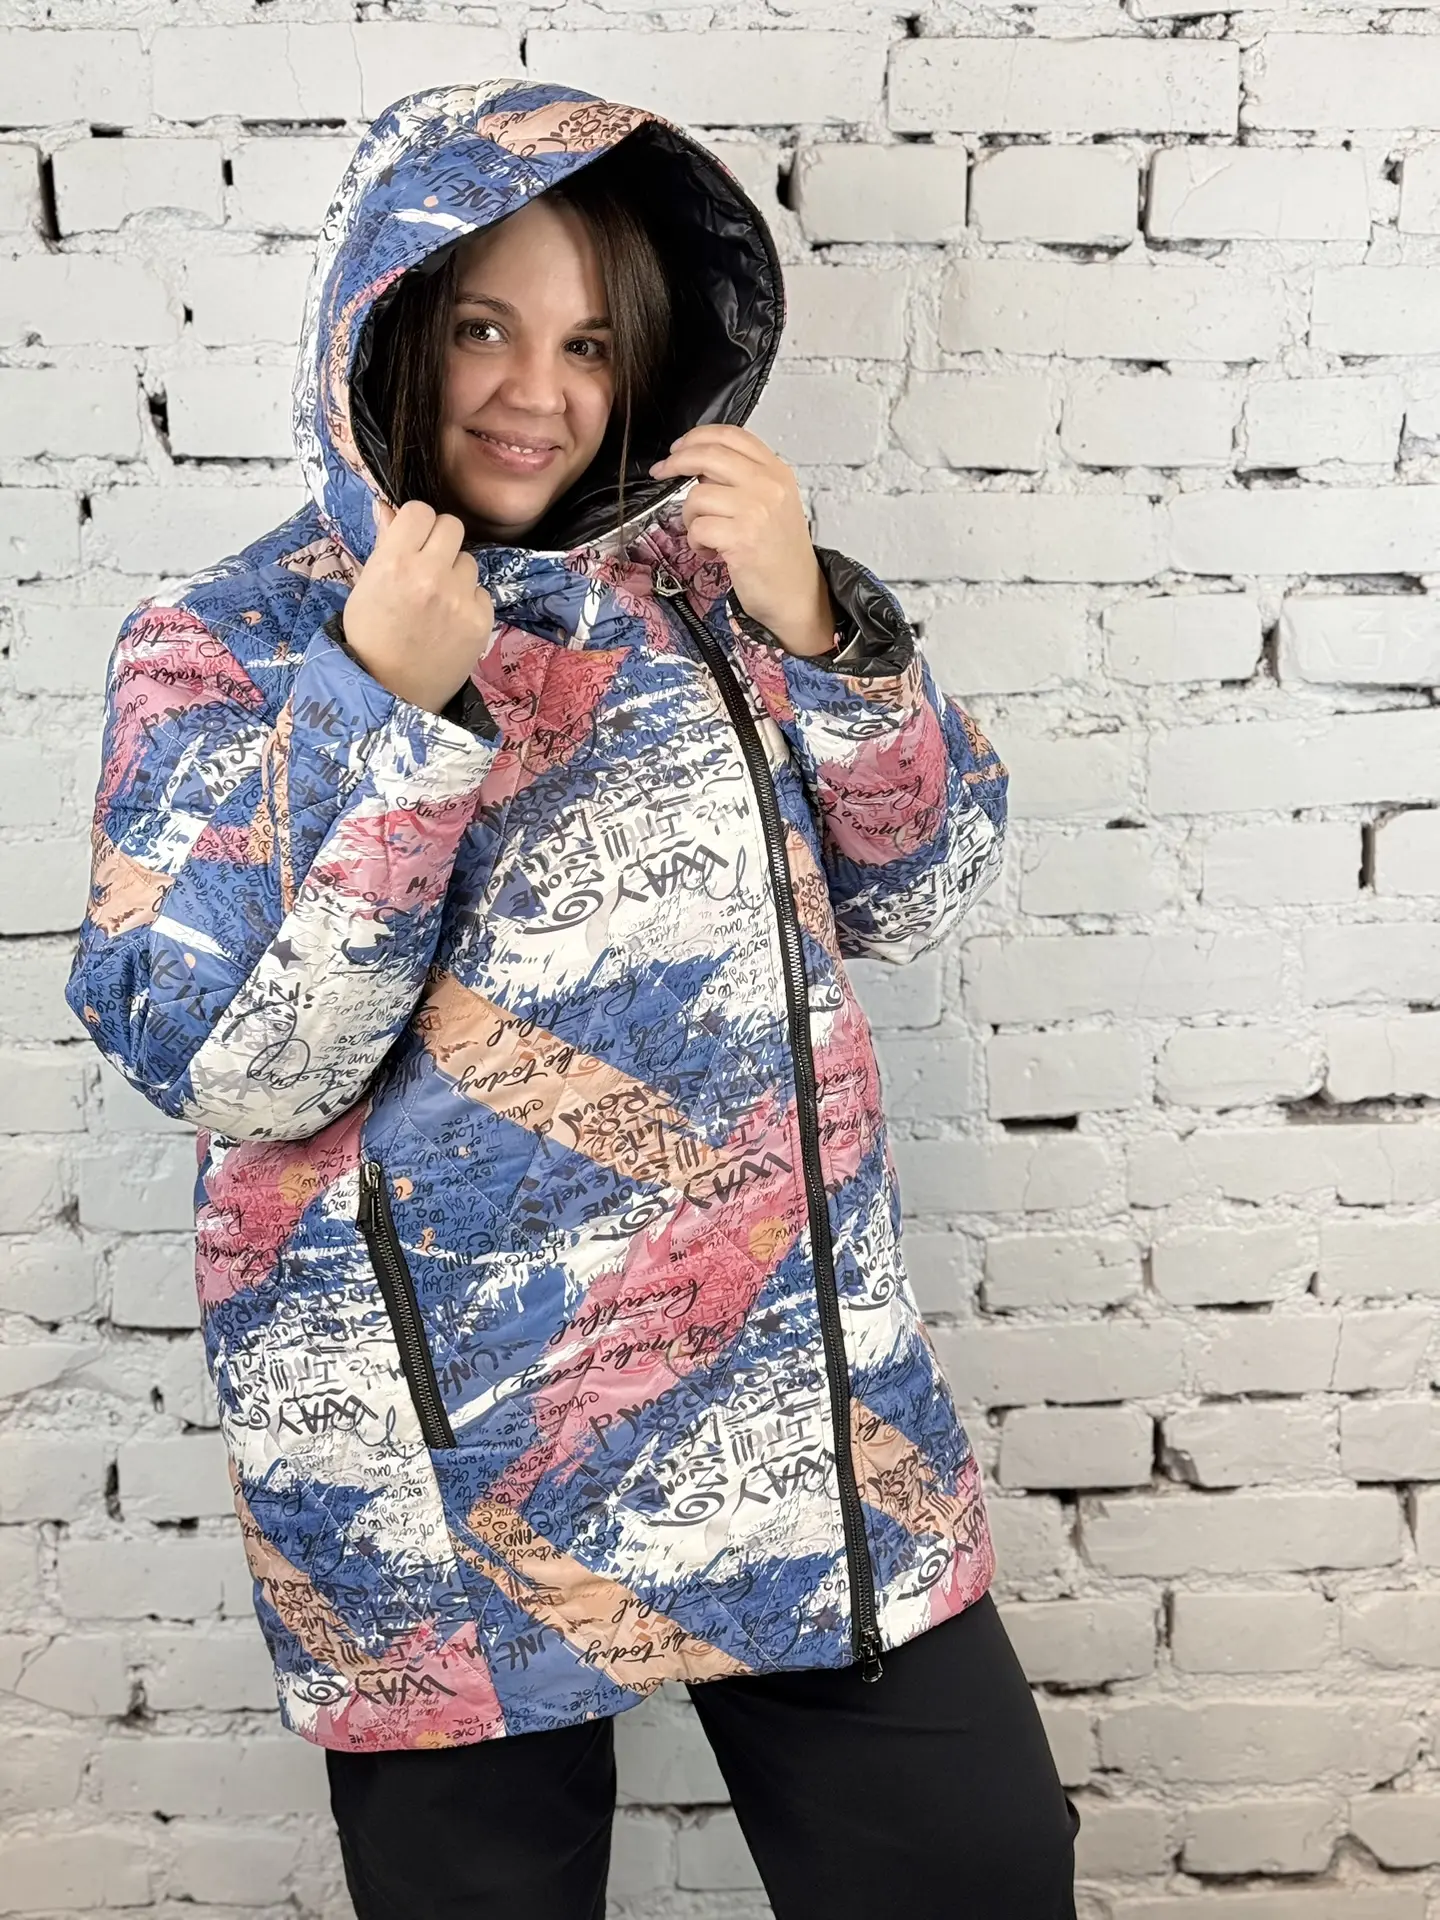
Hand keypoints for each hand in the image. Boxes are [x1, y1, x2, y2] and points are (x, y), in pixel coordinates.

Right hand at [341, 499, 494, 713]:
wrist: (392, 692)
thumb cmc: (370, 639)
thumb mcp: (365, 587)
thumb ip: (385, 545)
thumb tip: (387, 506)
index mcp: (395, 561)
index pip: (420, 510)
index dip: (416, 524)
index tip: (412, 539)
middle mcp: (431, 574)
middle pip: (451, 526)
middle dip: (439, 541)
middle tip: (428, 566)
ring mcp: (459, 598)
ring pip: (468, 561)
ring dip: (455, 574)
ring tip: (437, 601)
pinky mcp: (481, 620)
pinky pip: (481, 592)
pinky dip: (468, 602)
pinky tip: (450, 621)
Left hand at [649, 426, 837, 658]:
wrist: (799, 594)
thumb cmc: (782, 555)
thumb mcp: (773, 503)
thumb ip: (743, 480)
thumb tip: (700, 468)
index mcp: (776, 473)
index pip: (731, 435)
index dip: (697, 436)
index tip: (679, 447)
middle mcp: (768, 486)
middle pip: (708, 455)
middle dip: (676, 462)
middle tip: (663, 471)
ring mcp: (755, 511)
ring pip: (697, 496)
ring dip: (690, 517)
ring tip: (705, 533)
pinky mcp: (741, 539)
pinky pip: (697, 528)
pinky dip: (696, 542)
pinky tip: (711, 550)